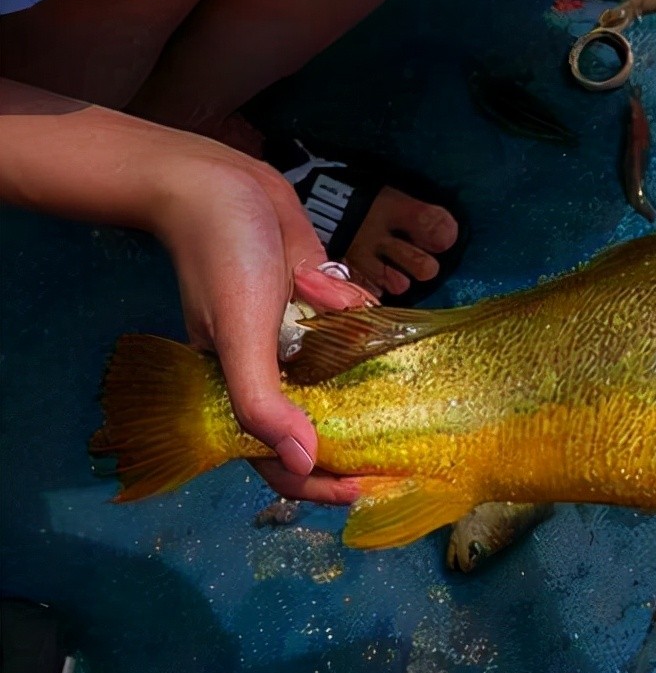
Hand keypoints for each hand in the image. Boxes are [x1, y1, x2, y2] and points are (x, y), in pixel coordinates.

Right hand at [0, 82, 373, 502]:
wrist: (223, 184)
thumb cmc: (222, 261)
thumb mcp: (239, 335)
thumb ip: (262, 401)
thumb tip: (305, 463)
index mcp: (242, 391)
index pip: (281, 457)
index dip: (321, 481)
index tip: (368, 488)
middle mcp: (272, 372)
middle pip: (319, 425)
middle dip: (360, 440)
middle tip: (409, 456)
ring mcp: (298, 337)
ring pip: (343, 377)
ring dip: (370, 382)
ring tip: (417, 405)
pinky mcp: (318, 301)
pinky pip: (352, 327)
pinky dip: (363, 320)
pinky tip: (370, 312)